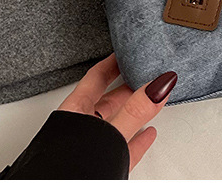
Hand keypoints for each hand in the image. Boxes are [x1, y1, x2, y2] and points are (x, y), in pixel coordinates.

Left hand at [58, 53, 176, 172]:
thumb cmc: (61, 172)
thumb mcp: (108, 133)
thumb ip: (135, 110)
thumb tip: (160, 84)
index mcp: (74, 112)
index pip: (96, 77)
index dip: (113, 61)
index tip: (128, 48)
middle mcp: (79, 128)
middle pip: (108, 99)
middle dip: (129, 85)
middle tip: (147, 71)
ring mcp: (88, 149)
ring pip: (116, 123)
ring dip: (135, 112)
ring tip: (153, 99)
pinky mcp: (99, 167)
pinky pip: (122, 147)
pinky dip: (137, 139)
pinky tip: (147, 135)